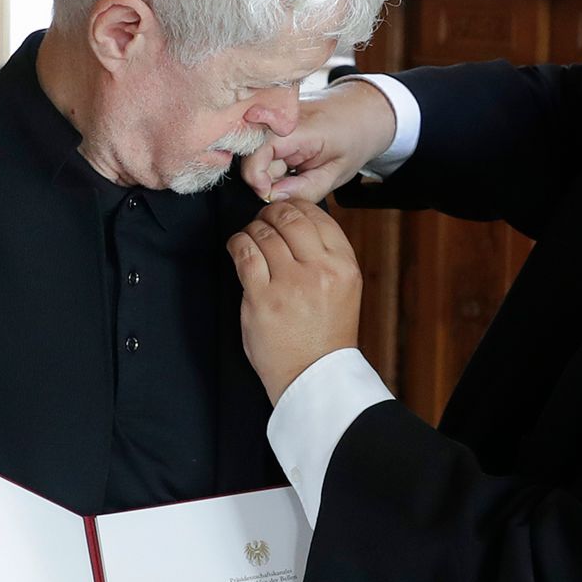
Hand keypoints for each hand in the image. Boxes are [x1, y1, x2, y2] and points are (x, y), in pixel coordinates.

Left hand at [226, 199, 362, 403]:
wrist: (313, 375)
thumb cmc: (324, 335)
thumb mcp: (343, 289)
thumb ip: (326, 256)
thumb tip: (297, 222)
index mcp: (344, 266)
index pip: (318, 216)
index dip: (295, 207)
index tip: (284, 211)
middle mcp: (320, 270)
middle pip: (290, 218)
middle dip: (271, 213)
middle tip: (263, 220)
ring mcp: (290, 283)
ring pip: (264, 233)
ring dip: (253, 229)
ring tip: (251, 238)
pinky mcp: (262, 298)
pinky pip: (244, 253)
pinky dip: (237, 243)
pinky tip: (238, 247)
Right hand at [239, 79, 397, 203]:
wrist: (361, 111)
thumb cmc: (353, 140)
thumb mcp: (336, 174)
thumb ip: (305, 190)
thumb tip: (273, 198)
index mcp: (297, 129)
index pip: (255, 156)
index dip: (258, 181)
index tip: (273, 194)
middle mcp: (278, 116)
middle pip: (250, 155)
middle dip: (267, 177)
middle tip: (294, 180)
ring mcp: (272, 114)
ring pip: (253, 152)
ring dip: (270, 168)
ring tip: (297, 166)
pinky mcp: (269, 117)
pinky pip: (259, 145)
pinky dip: (271, 159)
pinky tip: (290, 159)